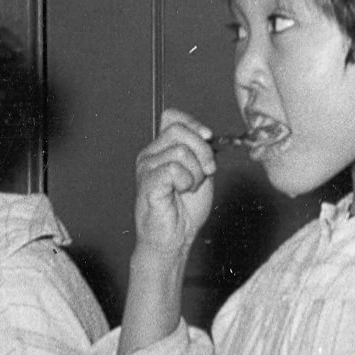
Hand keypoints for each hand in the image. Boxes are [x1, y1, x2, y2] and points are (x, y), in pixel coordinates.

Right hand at [133, 109, 218, 261]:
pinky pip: (174, 169)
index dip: (193, 123)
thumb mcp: (200, 171)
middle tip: (207, 171)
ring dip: (195, 172)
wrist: (176, 237)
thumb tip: (206, 134)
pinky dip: (186, 181)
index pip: (172, 117)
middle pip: (178, 130)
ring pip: (180, 151)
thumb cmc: (184, 208)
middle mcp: (150, 154)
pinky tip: (181, 192)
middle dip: (202, 149)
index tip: (208, 137)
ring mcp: (146, 167)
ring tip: (189, 188)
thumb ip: (201, 151)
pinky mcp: (148, 182)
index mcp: (161, 148)